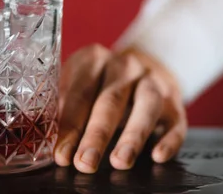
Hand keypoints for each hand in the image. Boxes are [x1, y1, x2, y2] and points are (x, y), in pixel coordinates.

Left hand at [54, 44, 186, 173]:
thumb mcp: (79, 84)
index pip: (81, 92)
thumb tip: (46, 144)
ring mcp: (154, 82)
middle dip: (97, 134)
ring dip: (133, 135)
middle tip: (85, 162)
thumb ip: (65, 107)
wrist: (148, 62)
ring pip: (146, 105)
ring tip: (120, 161)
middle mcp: (127, 66)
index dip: (70, 124)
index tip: (61, 153)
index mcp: (95, 59)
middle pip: (111, 99)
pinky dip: (169, 139)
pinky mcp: (175, 103)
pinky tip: (158, 156)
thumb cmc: (102, 82)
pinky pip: (176, 120)